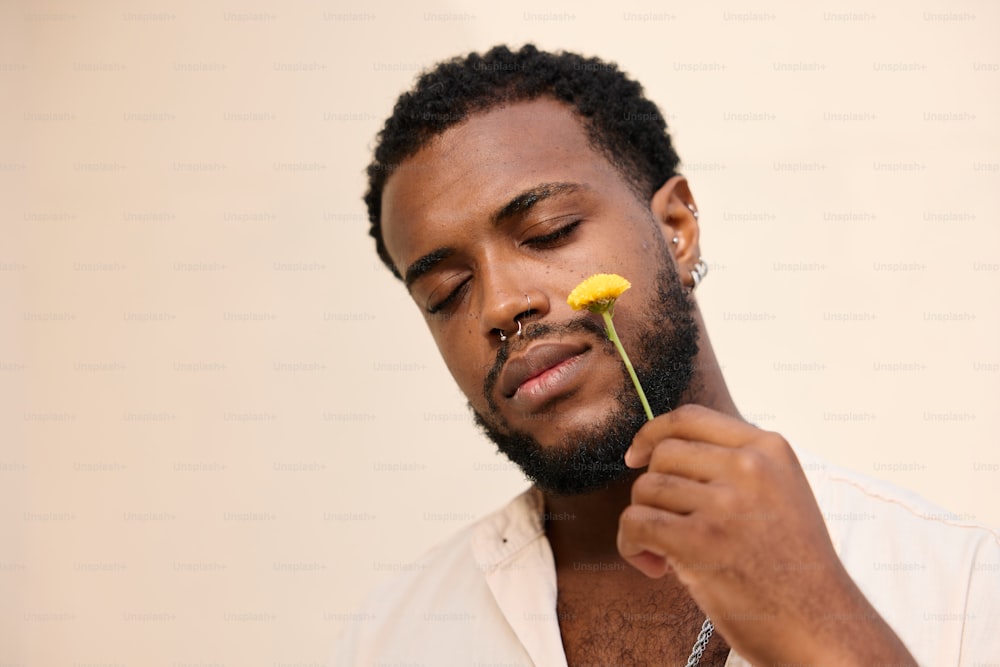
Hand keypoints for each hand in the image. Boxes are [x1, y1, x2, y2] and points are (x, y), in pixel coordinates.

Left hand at [616, 404, 915, 664]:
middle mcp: (750, 466)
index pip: (690, 418)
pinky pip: (636, 523)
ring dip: (643, 523)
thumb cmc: (795, 569)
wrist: (824, 628)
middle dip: (654, 491)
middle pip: (663, 455)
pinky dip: (631, 546)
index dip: (653, 434)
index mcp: (770, 448)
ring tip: (665, 553)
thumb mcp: (781, 493)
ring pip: (646, 489)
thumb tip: (663, 451)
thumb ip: (735, 467)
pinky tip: (654, 565)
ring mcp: (726, 502)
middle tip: (667, 527)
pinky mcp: (701, 539)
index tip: (637, 456)